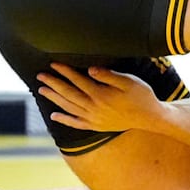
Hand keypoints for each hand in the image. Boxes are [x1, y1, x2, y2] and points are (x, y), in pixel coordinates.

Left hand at [37, 63, 165, 131]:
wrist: (149, 118)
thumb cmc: (142, 96)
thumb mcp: (129, 81)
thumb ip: (109, 76)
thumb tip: (90, 69)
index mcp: (101, 94)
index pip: (78, 80)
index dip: (65, 71)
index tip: (54, 64)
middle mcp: (94, 108)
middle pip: (69, 94)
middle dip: (54, 83)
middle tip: (40, 76)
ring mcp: (94, 118)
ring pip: (69, 108)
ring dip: (54, 99)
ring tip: (42, 90)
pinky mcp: (96, 126)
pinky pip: (76, 123)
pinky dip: (64, 120)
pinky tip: (54, 116)